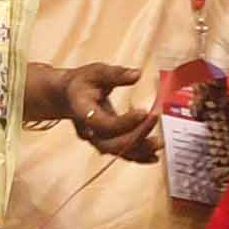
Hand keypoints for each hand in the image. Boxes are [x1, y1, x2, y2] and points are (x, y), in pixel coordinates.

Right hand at [37, 59, 162, 156]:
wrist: (69, 96)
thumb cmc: (82, 83)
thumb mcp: (96, 72)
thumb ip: (115, 74)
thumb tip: (137, 74)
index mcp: (82, 112)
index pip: (103, 124)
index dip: (124, 122)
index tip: (144, 112)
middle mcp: (89, 131)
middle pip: (111, 143)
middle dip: (136, 136)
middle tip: (154, 121)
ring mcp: (97, 140)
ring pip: (118, 151)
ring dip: (140, 150)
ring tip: (159, 143)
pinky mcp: (107, 143)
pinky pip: (122, 154)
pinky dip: (138, 156)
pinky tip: (154, 156)